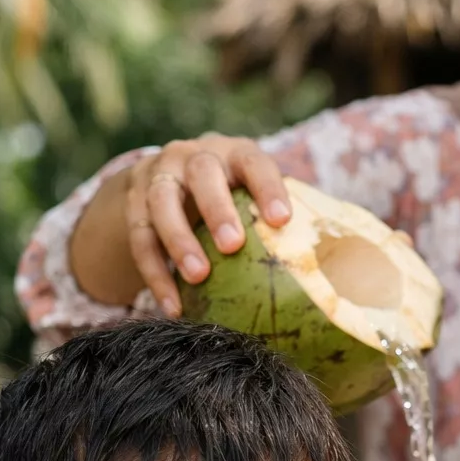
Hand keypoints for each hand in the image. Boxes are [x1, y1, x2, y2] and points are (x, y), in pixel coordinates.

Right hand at [125, 135, 291, 315]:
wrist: (167, 182)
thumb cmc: (230, 199)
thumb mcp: (249, 195)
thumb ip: (276, 221)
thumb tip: (326, 269)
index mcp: (233, 154)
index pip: (254, 162)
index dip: (267, 188)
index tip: (281, 220)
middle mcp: (192, 156)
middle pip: (202, 173)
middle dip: (217, 208)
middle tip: (232, 246)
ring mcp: (158, 175)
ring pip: (161, 202)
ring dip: (179, 239)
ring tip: (198, 276)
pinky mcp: (133, 203)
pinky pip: (140, 238)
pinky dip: (155, 274)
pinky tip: (173, 306)